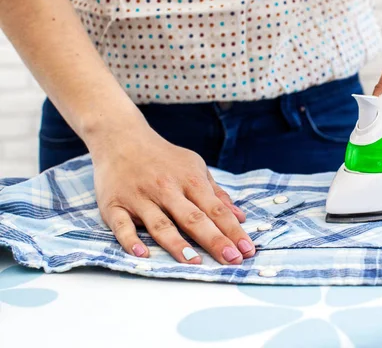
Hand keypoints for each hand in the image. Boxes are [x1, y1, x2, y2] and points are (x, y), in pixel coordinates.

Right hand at [90, 126, 254, 264]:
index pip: (216, 209)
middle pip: (193, 219)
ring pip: (161, 224)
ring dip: (178, 244)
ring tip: (195, 263)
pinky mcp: (114, 205)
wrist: (121, 137)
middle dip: (215, 240)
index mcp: (189, 180)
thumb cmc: (163, 157)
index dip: (233, 230)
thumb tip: (240, 216)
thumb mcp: (194, 166)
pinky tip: (143, 254)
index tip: (247, 250)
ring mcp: (140, 198)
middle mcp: (166, 189)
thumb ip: (216, 193)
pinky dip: (131, 240)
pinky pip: (122, 226)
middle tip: (232, 260)